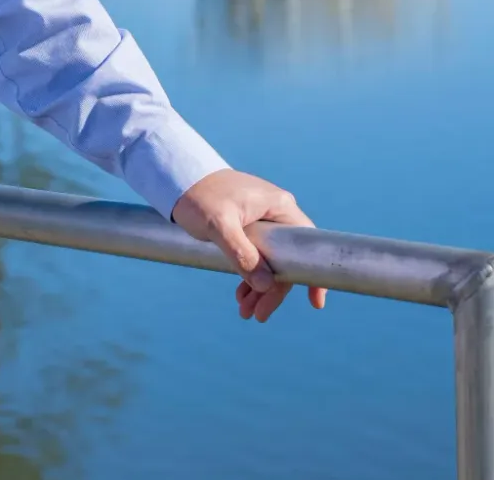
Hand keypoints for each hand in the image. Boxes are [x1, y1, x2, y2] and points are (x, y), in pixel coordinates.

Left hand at [170, 168, 327, 321]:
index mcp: (279, 206)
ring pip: (270, 261)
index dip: (310, 276)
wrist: (179, 177)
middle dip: (273, 290)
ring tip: (245, 311)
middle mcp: (276, 212)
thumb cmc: (199, 196)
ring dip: (259, 287)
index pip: (304, 246)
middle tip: (258, 316)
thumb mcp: (219, 225)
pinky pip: (257, 255)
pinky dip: (250, 275)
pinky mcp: (249, 225)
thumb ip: (242, 254)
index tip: (315, 302)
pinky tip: (241, 294)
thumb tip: (265, 286)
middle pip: (285, 259)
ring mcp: (264, 219)